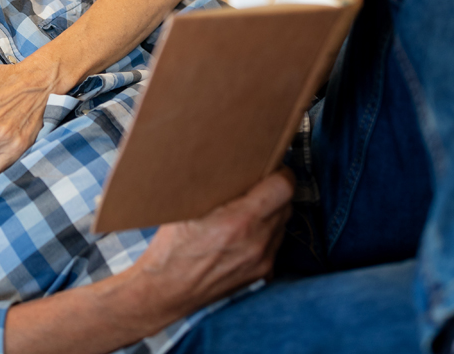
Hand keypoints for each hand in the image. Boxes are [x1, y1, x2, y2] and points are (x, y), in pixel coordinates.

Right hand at [126, 169, 295, 323]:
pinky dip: (266, 235)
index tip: (270, 167)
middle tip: (256, 185)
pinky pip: (274, 246)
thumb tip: (227, 162)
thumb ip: (215, 188)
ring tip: (248, 209)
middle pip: (286, 204)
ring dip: (271, 214)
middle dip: (275, 191)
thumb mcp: (187, 208)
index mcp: (239, 221)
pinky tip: (245, 233)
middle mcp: (257, 242)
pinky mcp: (262, 274)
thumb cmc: (172, 249)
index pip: (283, 187)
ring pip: (282, 225)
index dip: (280, 172)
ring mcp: (262, 261)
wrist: (168, 291)